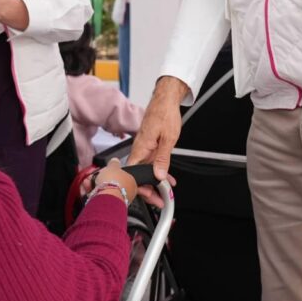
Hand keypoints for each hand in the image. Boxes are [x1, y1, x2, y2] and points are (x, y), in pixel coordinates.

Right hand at [92, 158, 137, 203]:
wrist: (106, 197)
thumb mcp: (113, 166)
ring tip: (88, 181)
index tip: (104, 171)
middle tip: (94, 176)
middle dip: (101, 179)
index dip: (111, 172)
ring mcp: (118, 200)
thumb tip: (115, 160)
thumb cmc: (113, 182)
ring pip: (105, 190)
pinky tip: (87, 188)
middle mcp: (127, 193)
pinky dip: (93, 192)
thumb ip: (114, 163)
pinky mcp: (109, 207)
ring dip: (95, 185)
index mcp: (132, 182)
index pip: (121, 176)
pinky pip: (100, 197)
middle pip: (111, 183)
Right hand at [126, 77, 185, 206]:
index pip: (133, 174)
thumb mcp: (168, 139)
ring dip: (154, 182)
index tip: (150, 196)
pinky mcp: (149, 146)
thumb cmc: (164, 114)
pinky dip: (158, 171)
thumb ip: (162, 159)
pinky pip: (150, 163)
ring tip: (164, 193)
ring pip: (145, 170)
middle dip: (148, 190)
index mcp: (140, 148)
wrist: (165, 99)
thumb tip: (159, 175)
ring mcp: (144, 148)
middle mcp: (139, 149)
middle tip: (159, 200)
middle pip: (138, 175)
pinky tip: (166, 178)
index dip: (139, 187)